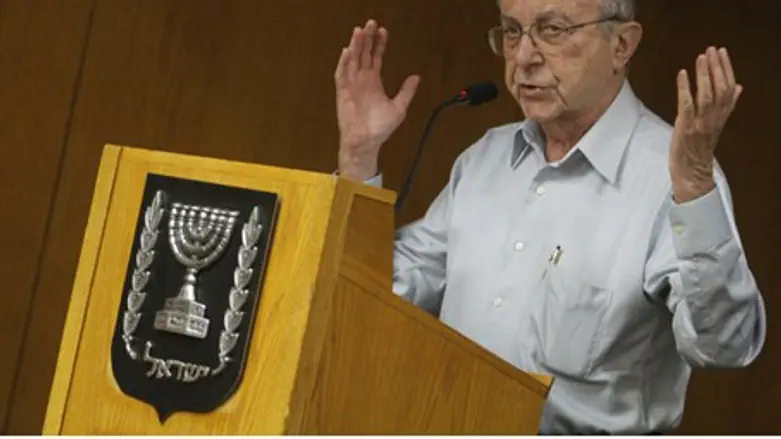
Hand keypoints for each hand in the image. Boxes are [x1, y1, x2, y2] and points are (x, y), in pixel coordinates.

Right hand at [334, 19, 419, 181]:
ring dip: (355, 46)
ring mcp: (351, 85)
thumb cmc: (380, 128)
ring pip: (352, 61)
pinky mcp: (343, 93)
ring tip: (359, 31)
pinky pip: (342, 75)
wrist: (366, 142)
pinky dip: (344, 64)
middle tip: (370, 23)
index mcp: (374, 82)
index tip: (383, 31)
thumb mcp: (399, 108)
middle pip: (363, 54)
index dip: (379, 44)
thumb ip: (406, 92)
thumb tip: (416, 77)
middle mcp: (362, 80)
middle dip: (367, 39)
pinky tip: (347, 52)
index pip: (376, 58)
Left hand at [670, 46, 742, 202]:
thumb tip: (738, 87)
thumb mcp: (716, 124)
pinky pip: (687, 105)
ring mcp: (701, 123)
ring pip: (707, 95)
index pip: (730, 88)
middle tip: (711, 50)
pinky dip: (685, 88)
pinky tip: (682, 74)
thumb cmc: (699, 148)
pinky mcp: (686, 128)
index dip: (727, 69)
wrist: (692, 172)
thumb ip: (727, 105)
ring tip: (701, 58)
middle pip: (720, 89)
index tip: (722, 52)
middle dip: (716, 67)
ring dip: (704, 75)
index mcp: (722, 116)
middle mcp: (714, 118)